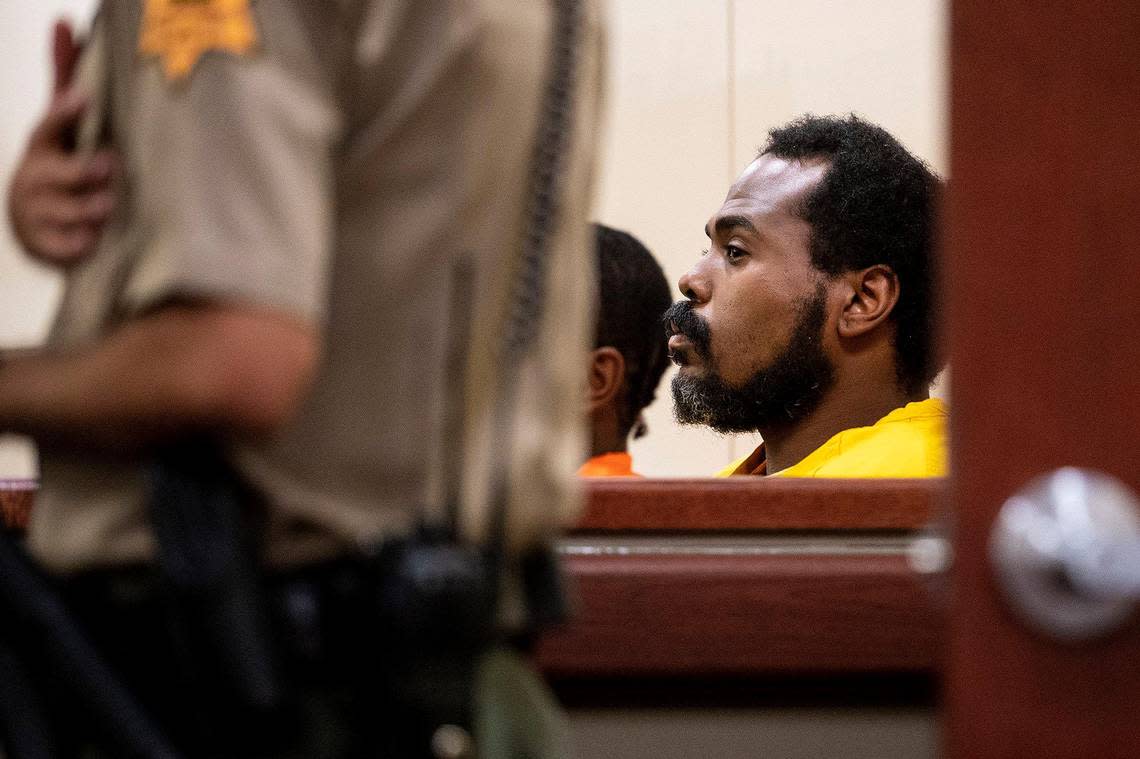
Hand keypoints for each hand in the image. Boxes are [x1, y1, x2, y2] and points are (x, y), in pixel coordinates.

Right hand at [7, 20, 119, 266]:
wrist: (36, 223)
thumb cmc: (61, 162)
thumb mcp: (61, 124)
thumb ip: (65, 77)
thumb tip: (63, 21)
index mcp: (42, 146)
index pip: (50, 126)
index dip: (65, 113)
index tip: (83, 99)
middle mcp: (34, 177)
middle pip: (64, 174)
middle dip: (86, 171)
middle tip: (109, 166)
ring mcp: (36, 212)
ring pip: (72, 211)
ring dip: (94, 209)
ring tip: (108, 207)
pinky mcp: (44, 244)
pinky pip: (67, 245)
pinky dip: (80, 243)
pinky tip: (91, 241)